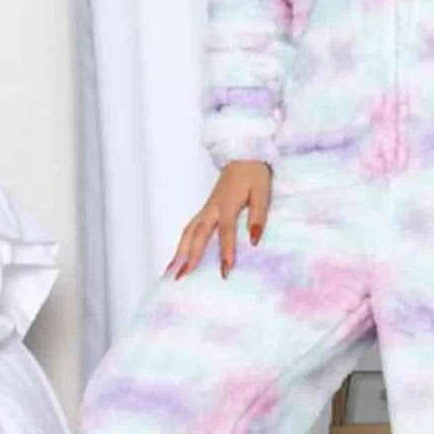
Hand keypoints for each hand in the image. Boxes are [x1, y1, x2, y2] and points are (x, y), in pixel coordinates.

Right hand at [164, 161, 270, 280]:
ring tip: (171, 271)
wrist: (243, 156)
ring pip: (188, 232)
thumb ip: (258, 215)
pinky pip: (190, 228)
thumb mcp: (262, 192)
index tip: (225, 271)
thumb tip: (254, 239)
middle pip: (197, 235)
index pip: (226, 232)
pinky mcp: (206, 209)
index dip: (225, 252)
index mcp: (227, 205)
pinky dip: (183, 242)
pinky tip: (179, 255)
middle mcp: (212, 209)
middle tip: (182, 277)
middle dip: (190, 257)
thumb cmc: (254, 174)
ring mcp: (206, 209)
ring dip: (179, 251)